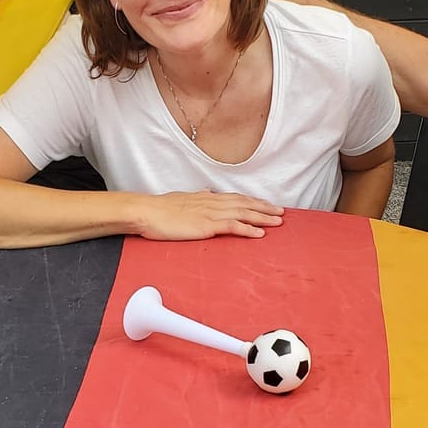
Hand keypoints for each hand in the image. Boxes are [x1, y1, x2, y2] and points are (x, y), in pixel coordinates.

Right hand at [138, 191, 284, 240]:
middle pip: (244, 203)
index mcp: (206, 197)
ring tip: (278, 222)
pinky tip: (259, 234)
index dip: (252, 201)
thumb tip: (207, 192)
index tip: (266, 204)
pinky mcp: (206, 225)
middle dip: (264, 208)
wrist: (147, 212)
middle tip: (281, 212)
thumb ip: (197, 197)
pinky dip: (247, 229)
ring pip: (243, 213)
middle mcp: (212, 202)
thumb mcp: (182, 199)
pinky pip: (232, 227)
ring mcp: (210, 213)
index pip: (235, 197)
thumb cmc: (160, 209)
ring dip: (262, 218)